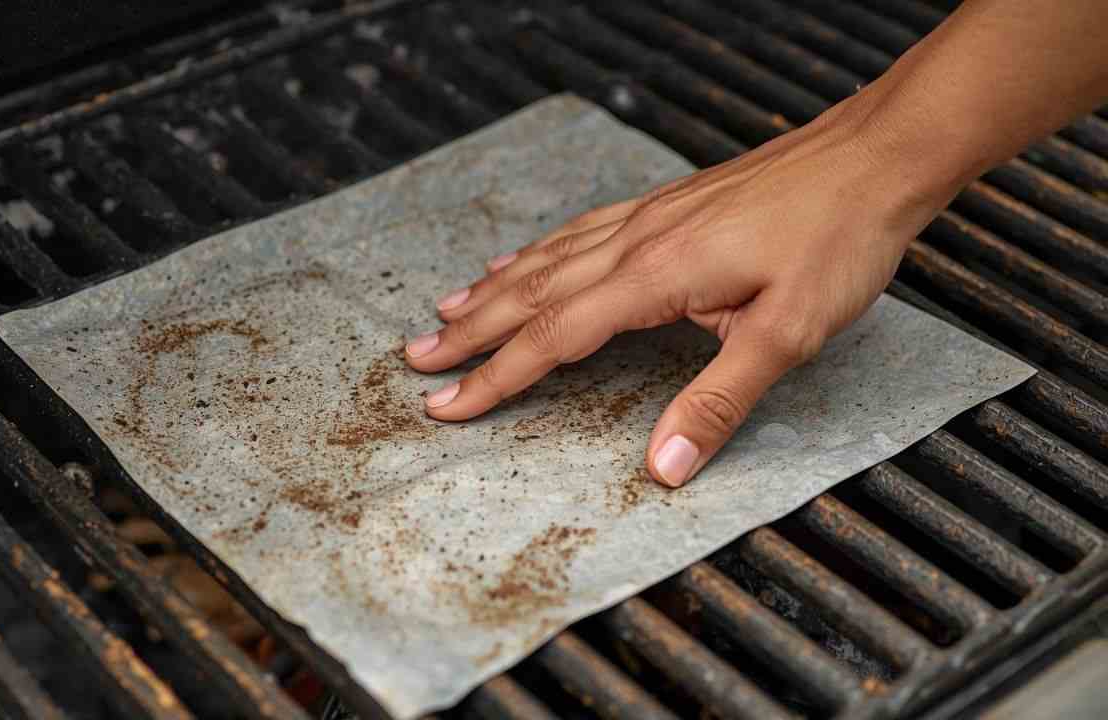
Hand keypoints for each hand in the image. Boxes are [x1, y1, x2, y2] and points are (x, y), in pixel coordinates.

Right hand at [403, 96, 954, 486]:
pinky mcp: (665, 205)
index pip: (553, 338)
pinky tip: (522, 257)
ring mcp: (647, 216)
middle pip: (530, 293)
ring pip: (547, 258)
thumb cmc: (837, 240)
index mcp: (654, 277)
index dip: (495, 378)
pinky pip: (578, 231)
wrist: (873, 157)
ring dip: (491, 290)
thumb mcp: (788, 335)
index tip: (447, 406)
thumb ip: (717, 402)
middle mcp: (636, 241)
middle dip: (470, 333)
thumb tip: (662, 469)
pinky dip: (536, 252)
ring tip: (445, 312)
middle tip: (416, 361)